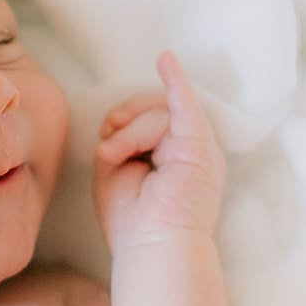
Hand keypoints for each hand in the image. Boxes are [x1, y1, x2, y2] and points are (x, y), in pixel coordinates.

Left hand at [92, 50, 226, 250]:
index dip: (124, 120)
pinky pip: (185, 103)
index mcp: (173, 156)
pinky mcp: (198, 145)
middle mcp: (190, 148)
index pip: (150, 119)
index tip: (106, 139)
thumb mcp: (115, 172)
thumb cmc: (134, 220)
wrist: (154, 247)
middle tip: (108, 143)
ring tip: (114, 156)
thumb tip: (116, 122)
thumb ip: (118, 141)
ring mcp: (198, 146)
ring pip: (157, 113)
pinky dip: (175, 80)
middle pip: (153, 109)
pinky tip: (165, 58)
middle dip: (126, 120)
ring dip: (129, 133)